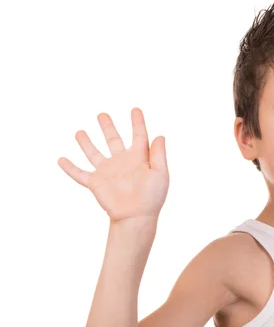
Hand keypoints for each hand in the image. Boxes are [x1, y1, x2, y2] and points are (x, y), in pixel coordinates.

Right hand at [58, 108, 169, 223]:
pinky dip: (69, 167)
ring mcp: (107, 172)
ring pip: (94, 153)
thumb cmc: (152, 197)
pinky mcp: (96, 183)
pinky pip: (79, 174)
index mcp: (139, 158)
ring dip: (87, 143)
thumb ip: (159, 154)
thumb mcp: (160, 173)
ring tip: (80, 132)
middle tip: (102, 115)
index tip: (135, 109)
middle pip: (113, 140)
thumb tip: (159, 135)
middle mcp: (122, 162)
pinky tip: (61, 159)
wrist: (136, 217)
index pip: (139, 136)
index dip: (138, 122)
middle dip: (108, 127)